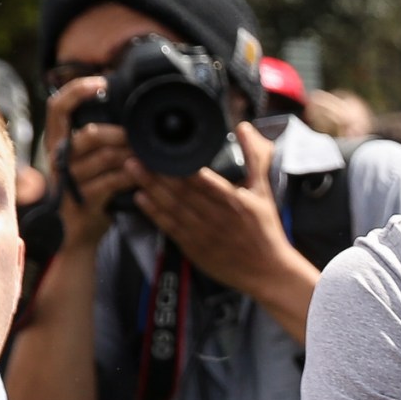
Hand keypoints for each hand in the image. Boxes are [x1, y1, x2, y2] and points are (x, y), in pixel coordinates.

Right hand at [43, 77, 135, 253]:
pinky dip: (134, 175)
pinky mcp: (83, 199)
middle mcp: (58, 157)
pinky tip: (146, 174)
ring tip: (152, 155)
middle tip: (144, 137)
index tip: (102, 81)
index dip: (77, 91)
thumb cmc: (89, 190)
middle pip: (90, 135)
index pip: (58, 107)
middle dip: (122, 134)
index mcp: (57, 141)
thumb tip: (127, 113)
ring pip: (106, 157)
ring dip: (133, 154)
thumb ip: (99, 139)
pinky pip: (112, 181)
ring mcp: (69, 180)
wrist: (78, 233)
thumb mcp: (89, 160)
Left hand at [128, 123, 319, 338]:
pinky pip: (170, 227)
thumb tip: (244, 127)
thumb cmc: (266, 230)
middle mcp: (217, 217)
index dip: (180, 162)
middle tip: (134, 151)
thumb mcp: (264, 191)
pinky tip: (140, 198)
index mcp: (234, 201)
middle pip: (181, 190)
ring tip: (132, 169)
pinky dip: (154, 213)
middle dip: (156, 171)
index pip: (202, 178)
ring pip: (172, 206)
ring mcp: (204, 233)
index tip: (162, 145)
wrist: (268, 272)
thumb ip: (254, 158)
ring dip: (150, 187)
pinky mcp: (195, 248)